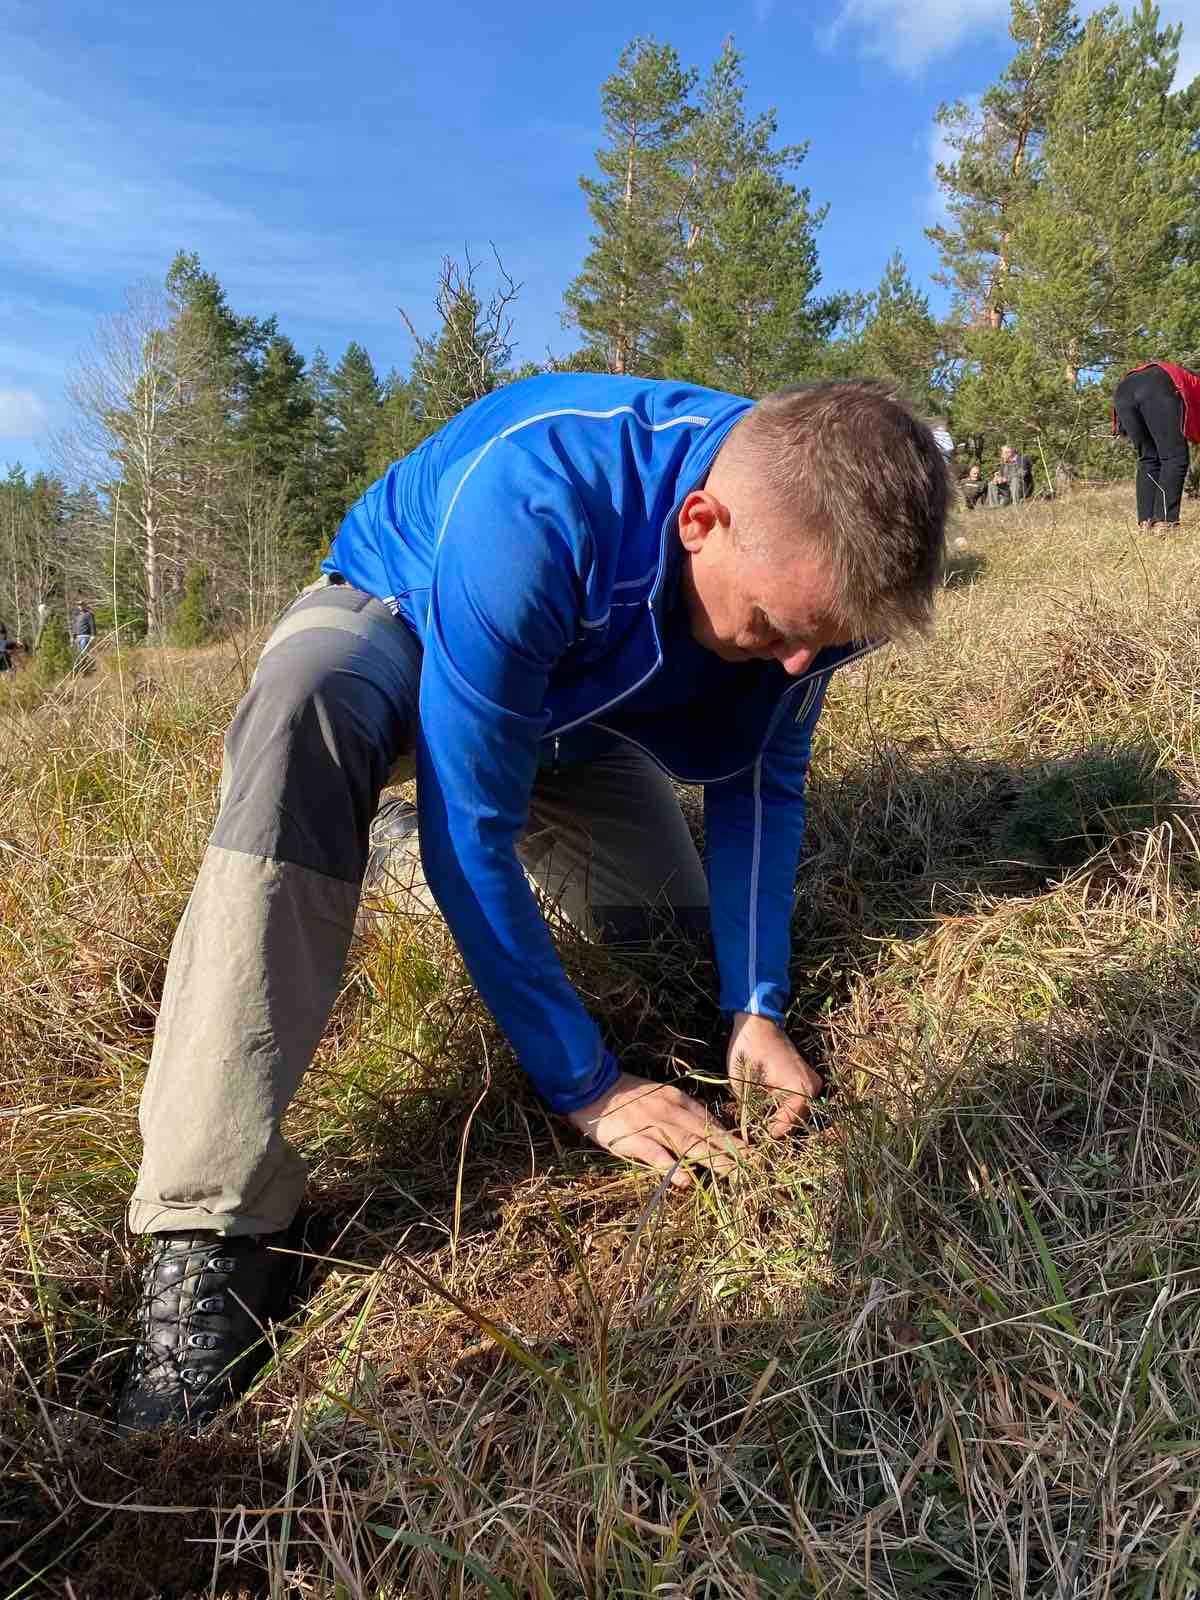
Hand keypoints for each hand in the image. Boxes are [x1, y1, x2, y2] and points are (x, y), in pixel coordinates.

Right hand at [565, 1071, 746, 1188]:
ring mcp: (654, 1126)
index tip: (753, 1153)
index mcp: (679, 1101)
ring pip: (688, 1144)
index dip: (732, 1140)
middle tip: (755, 1167)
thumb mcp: (659, 1099)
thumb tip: (703, 1135)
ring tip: (734, 1174)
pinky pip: (656, 1155)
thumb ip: (680, 1116)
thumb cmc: (625, 1096)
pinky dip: (671, 1167)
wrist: (592, 1086)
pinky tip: (685, 1181)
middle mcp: (672, 1112)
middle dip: (732, 1152)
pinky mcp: (635, 1139)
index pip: (711, 1123)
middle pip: (707, 1135)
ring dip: (712, 1160)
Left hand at [727, 1012, 822, 1137]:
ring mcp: (812, 1083)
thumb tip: (752, 1135)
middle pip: (795, 1120)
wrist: (756, 1022)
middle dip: (776, 1128)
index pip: (787, 1124)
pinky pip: (796, 1101)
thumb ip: (752, 1112)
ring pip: (796, 1112)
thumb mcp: (744, 1086)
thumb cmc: (748, 1050)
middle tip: (756, 1135)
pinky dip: (783, 1107)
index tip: (753, 1141)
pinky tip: (767, 1110)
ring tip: (760, 1124)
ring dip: (780, 1118)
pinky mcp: (806, 1079)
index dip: (769, 1134)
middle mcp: (813, 1088)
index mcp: (800, 1089)